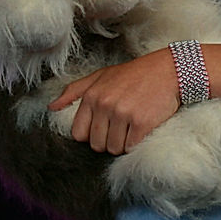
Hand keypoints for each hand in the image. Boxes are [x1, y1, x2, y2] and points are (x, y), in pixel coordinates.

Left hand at [48, 48, 179, 154]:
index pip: (78, 133)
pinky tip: (142, 127)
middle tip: (121, 124)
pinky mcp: (141, 123)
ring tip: (132, 124)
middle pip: (96, 144)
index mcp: (91, 95)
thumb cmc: (134, 74)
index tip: (104, 126)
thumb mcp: (101, 75)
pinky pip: (131, 147)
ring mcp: (123, 114)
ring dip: (123, 143)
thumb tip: (51, 107)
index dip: (91, 134)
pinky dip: (136, 142)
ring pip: (114, 149)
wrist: (168, 70)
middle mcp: (104, 104)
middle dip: (108, 139)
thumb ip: (74, 91)